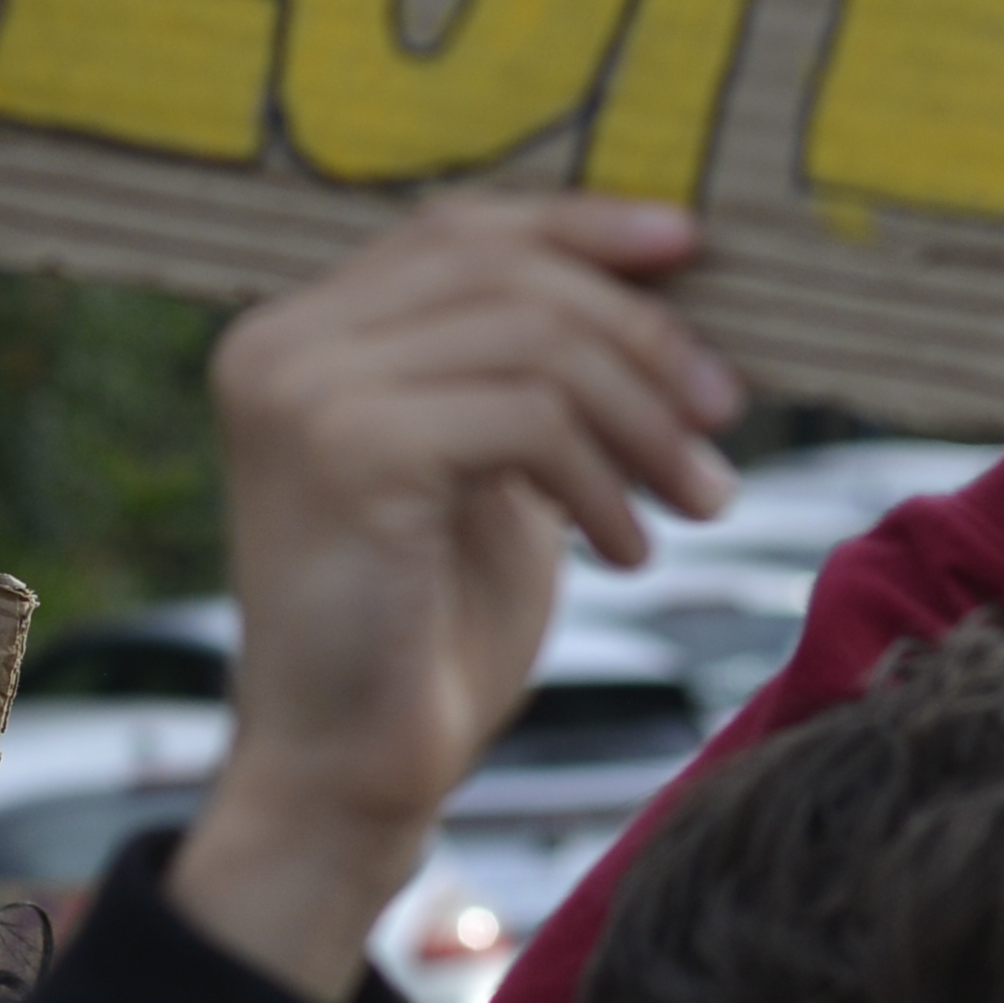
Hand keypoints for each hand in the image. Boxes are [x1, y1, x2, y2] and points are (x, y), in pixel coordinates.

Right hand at [173, 197, 737, 1002]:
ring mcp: (301, 392)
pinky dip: (602, 478)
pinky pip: (527, 416)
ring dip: (643, 418)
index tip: (688, 247)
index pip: (457, 228)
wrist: (346, 777)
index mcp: (301, 335)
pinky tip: (623, 552)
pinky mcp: (343, 450)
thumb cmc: (425, 634)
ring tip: (697, 501)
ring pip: (532, 339)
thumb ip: (527, 373)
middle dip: (640, 336)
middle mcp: (280, 344)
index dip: (579, 225)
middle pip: (504, 269)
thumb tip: (661, 272)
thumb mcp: (490, 472)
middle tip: (722, 418)